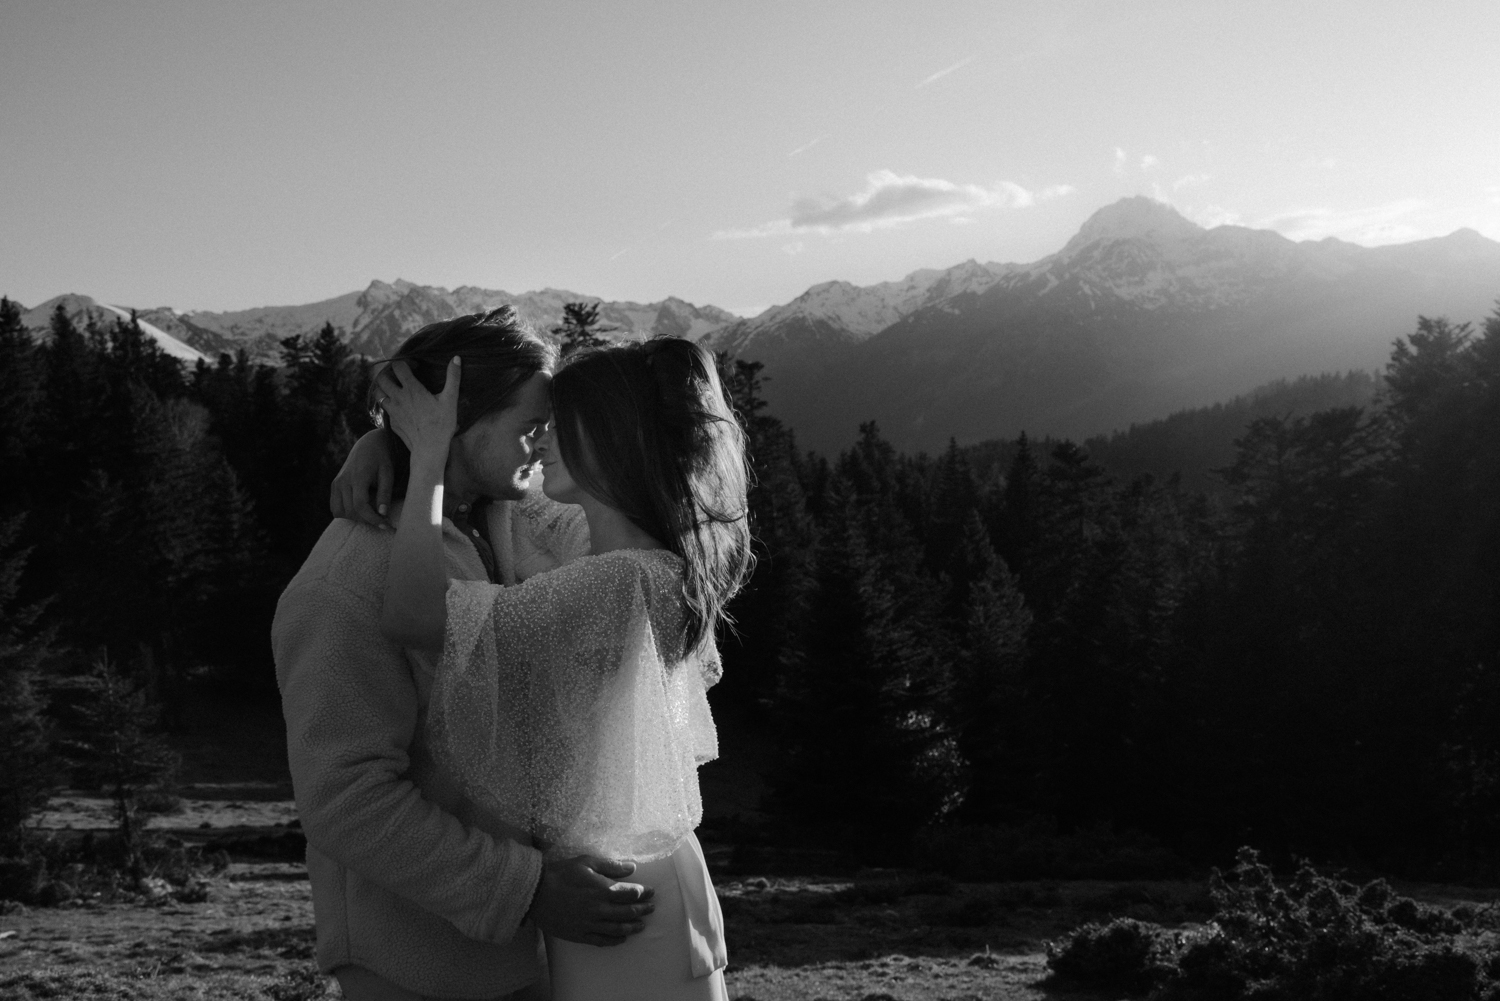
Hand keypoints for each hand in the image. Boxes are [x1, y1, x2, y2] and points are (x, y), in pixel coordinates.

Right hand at [330, 430, 395, 526]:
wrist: (367, 444)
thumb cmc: (381, 458)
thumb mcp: (388, 473)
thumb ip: (385, 493)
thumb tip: (383, 513)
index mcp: (358, 477)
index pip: (360, 505)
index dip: (372, 518)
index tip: (385, 525)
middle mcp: (343, 481)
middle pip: (351, 511)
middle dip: (367, 520)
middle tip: (382, 520)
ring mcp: (336, 483)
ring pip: (340, 512)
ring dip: (355, 518)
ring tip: (370, 514)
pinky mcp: (334, 485)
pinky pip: (335, 507)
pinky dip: (346, 513)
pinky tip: (360, 510)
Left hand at [375, 358, 460, 464]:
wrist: (429, 449)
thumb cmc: (442, 424)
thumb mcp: (450, 400)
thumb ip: (453, 378)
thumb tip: (456, 358)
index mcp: (411, 389)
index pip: (397, 366)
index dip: (405, 362)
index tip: (415, 367)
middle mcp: (398, 398)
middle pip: (382, 378)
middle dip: (388, 372)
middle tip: (400, 375)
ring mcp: (392, 411)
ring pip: (378, 393)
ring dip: (384, 388)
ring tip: (395, 388)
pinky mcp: (391, 423)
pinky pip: (384, 409)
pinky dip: (388, 404)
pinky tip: (399, 407)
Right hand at [527, 855, 655, 946]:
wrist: (536, 893)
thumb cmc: (562, 873)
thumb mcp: (587, 862)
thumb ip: (611, 866)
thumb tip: (632, 867)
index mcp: (602, 890)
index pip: (630, 893)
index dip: (644, 893)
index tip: (651, 892)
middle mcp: (599, 909)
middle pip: (628, 912)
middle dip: (643, 910)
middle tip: (651, 908)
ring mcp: (590, 924)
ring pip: (618, 928)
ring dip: (633, 927)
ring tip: (642, 925)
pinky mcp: (580, 935)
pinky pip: (602, 940)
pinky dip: (615, 940)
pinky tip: (622, 938)